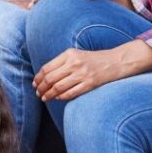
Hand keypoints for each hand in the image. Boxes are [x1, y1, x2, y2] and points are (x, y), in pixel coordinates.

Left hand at [32, 40, 151, 101]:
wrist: (116, 61)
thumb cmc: (94, 60)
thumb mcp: (76, 55)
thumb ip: (62, 63)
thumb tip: (44, 77)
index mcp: (69, 54)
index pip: (47, 68)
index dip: (38, 78)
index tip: (35, 84)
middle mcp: (75, 63)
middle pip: (50, 79)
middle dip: (41, 88)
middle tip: (38, 93)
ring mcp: (83, 74)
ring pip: (58, 88)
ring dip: (48, 95)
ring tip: (44, 98)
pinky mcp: (90, 84)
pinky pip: (70, 93)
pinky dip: (61, 97)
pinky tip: (57, 98)